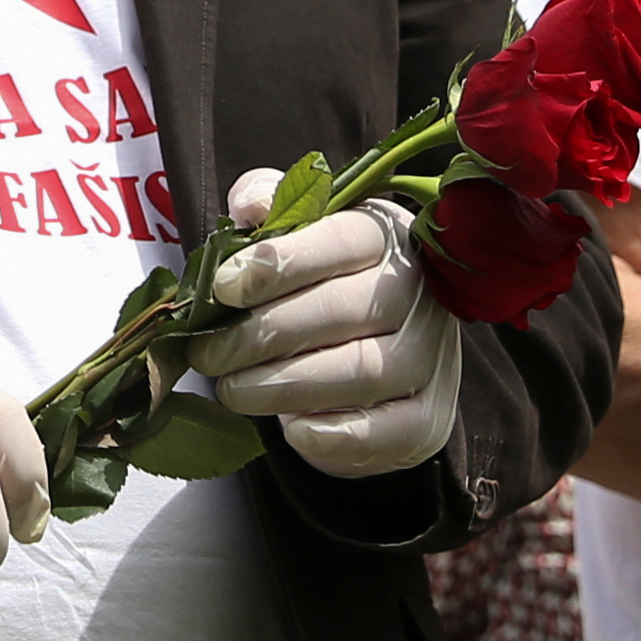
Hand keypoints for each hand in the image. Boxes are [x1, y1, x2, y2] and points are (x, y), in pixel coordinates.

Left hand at [197, 179, 463, 476]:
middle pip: (341, 311)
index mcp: (386, 236)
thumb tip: (251, 207)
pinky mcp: (428, 419)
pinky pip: (379, 432)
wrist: (378, 354)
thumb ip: (270, 205)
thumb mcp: (295, 232)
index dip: (277, 263)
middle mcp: (422, 294)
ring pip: (359, 373)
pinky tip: (290, 427)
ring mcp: (432, 360)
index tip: (223, 288)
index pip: (338, 241)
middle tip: (208, 352)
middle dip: (260, 335)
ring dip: (281, 385)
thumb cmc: (321, 284)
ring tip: (232, 389)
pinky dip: (327, 435)